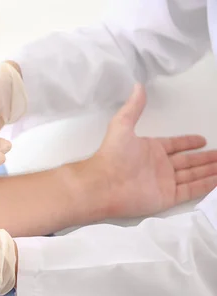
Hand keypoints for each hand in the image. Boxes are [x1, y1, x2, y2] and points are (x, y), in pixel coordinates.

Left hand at [93, 84, 216, 217]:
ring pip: (193, 175)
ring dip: (209, 170)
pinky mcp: (167, 197)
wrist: (103, 185)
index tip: (202, 140)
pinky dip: (206, 185)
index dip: (188, 142)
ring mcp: (164, 182)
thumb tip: (137, 86)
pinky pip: (192, 190)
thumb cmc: (112, 155)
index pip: (175, 145)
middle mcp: (159, 166)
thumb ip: (133, 107)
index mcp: (150, 149)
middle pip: (188, 161)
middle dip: (205, 158)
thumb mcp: (122, 125)